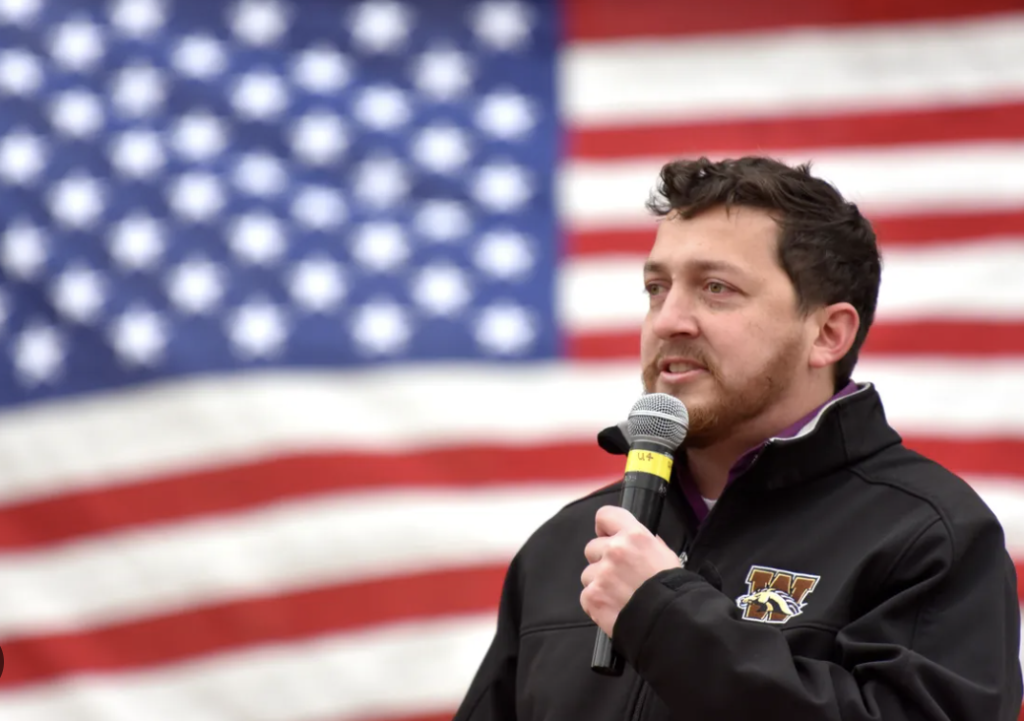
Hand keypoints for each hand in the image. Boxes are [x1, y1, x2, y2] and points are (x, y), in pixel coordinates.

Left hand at [580, 505, 682, 635]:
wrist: (672, 622)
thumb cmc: (673, 590)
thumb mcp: (665, 555)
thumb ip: (643, 544)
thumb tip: (630, 541)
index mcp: (634, 536)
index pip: (605, 516)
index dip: (605, 528)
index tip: (607, 537)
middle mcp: (614, 550)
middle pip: (592, 548)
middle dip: (602, 561)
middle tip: (619, 576)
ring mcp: (601, 574)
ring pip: (588, 574)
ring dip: (599, 583)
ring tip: (619, 596)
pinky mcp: (592, 596)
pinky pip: (586, 595)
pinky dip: (597, 603)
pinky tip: (614, 608)